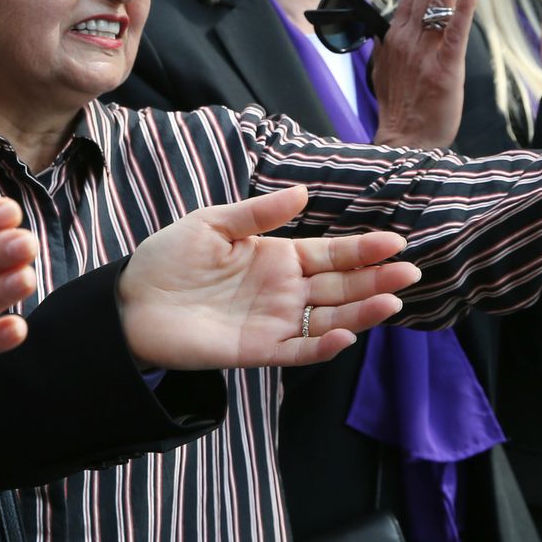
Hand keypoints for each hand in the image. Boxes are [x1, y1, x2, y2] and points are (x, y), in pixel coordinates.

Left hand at [117, 186, 417, 368]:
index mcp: (277, 257)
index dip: (363, 249)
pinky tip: (344, 333)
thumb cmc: (168, 259)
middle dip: (376, 280)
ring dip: (361, 312)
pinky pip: (298, 350)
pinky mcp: (257, 350)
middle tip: (409, 272)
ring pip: (329, 318)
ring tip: (392, 302)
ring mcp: (274, 321)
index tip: (396, 242)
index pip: (331, 254)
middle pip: (340, 286)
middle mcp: (284, 290)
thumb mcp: (213, 224)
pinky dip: (322, 345)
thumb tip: (304, 192)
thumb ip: (258, 213)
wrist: (131, 302)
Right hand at [370, 0, 477, 148]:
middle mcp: (407, 39)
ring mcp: (424, 53)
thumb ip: (390, 45)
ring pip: (437, 2)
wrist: (403, 144)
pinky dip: (461, 8)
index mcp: (395, 37)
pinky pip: (454, 33)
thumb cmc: (400, 110)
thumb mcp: (385, 70)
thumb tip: (388, 27)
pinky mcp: (443, 70)